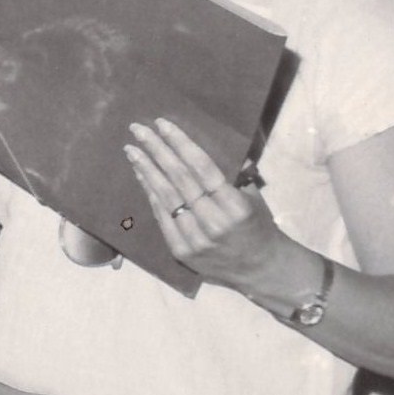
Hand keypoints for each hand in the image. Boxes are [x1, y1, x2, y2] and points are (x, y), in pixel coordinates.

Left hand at [124, 120, 288, 296]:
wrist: (261, 270)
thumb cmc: (259, 226)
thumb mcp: (255, 197)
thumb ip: (238, 172)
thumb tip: (221, 144)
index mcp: (235, 205)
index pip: (202, 168)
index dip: (180, 144)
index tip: (162, 124)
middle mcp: (213, 222)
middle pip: (179, 179)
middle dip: (156, 151)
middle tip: (138, 130)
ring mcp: (194, 239)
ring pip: (165, 198)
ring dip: (146, 171)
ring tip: (132, 150)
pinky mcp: (181, 251)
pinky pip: (161, 217)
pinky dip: (150, 194)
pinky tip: (141, 176)